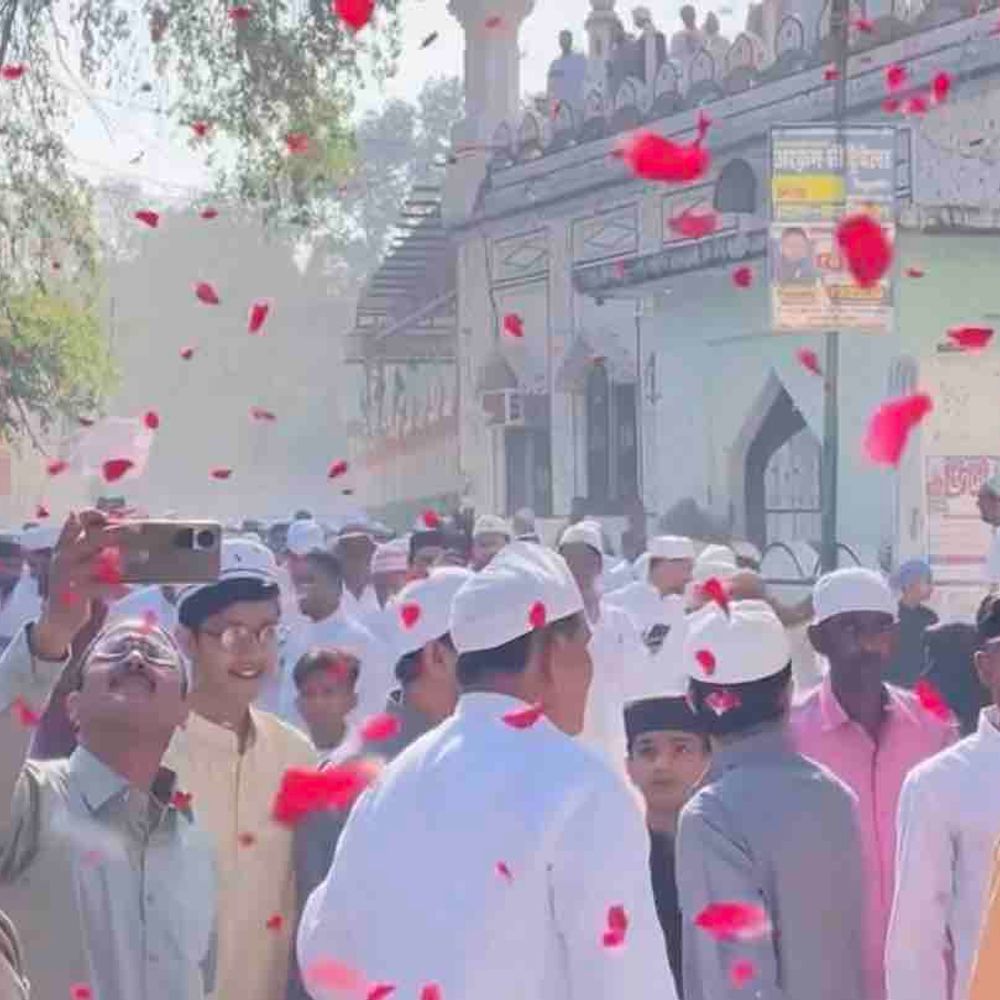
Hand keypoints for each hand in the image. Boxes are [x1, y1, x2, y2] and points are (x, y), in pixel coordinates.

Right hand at [32, 510, 125, 660]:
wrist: (58, 620)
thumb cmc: (78, 587)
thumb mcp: (82, 564)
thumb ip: (97, 547)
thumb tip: (125, 528)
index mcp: (66, 545)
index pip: (78, 521)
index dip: (96, 514)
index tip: (120, 512)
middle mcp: (64, 556)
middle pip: (92, 538)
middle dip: (117, 532)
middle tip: (139, 529)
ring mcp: (66, 574)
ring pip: (97, 562)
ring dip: (122, 559)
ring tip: (144, 556)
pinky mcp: (71, 593)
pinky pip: (97, 587)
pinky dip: (114, 588)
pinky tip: (127, 589)